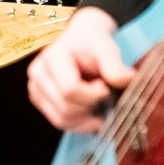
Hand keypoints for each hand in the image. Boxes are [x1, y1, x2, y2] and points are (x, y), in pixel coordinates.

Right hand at [27, 7, 134, 133]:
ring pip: (61, 119)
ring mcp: (35, 88)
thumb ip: (115, 66)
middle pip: (66, 107)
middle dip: (90, 106)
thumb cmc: (92, 44)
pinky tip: (91, 114)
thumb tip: (128, 80)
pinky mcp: (39, 100)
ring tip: (98, 104)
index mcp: (52, 57)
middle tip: (104, 95)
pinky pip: (59, 122)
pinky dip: (79, 123)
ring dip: (85, 118)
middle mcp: (38, 73)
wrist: (81, 41)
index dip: (93, 95)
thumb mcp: (106, 49)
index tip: (106, 87)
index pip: (70, 90)